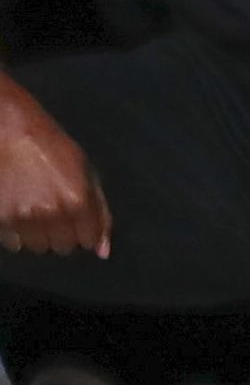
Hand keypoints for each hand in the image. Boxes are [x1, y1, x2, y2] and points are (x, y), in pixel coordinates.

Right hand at [0, 84, 106, 256]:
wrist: (10, 133)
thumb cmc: (52, 148)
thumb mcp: (86, 172)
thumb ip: (100, 213)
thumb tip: (103, 251)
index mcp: (78, 201)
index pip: (88, 240)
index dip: (84, 231)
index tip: (77, 220)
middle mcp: (51, 213)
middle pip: (62, 247)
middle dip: (61, 233)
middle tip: (53, 210)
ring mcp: (22, 218)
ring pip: (37, 247)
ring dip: (38, 234)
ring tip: (34, 208)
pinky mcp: (0, 220)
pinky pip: (13, 243)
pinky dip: (16, 233)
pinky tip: (17, 209)